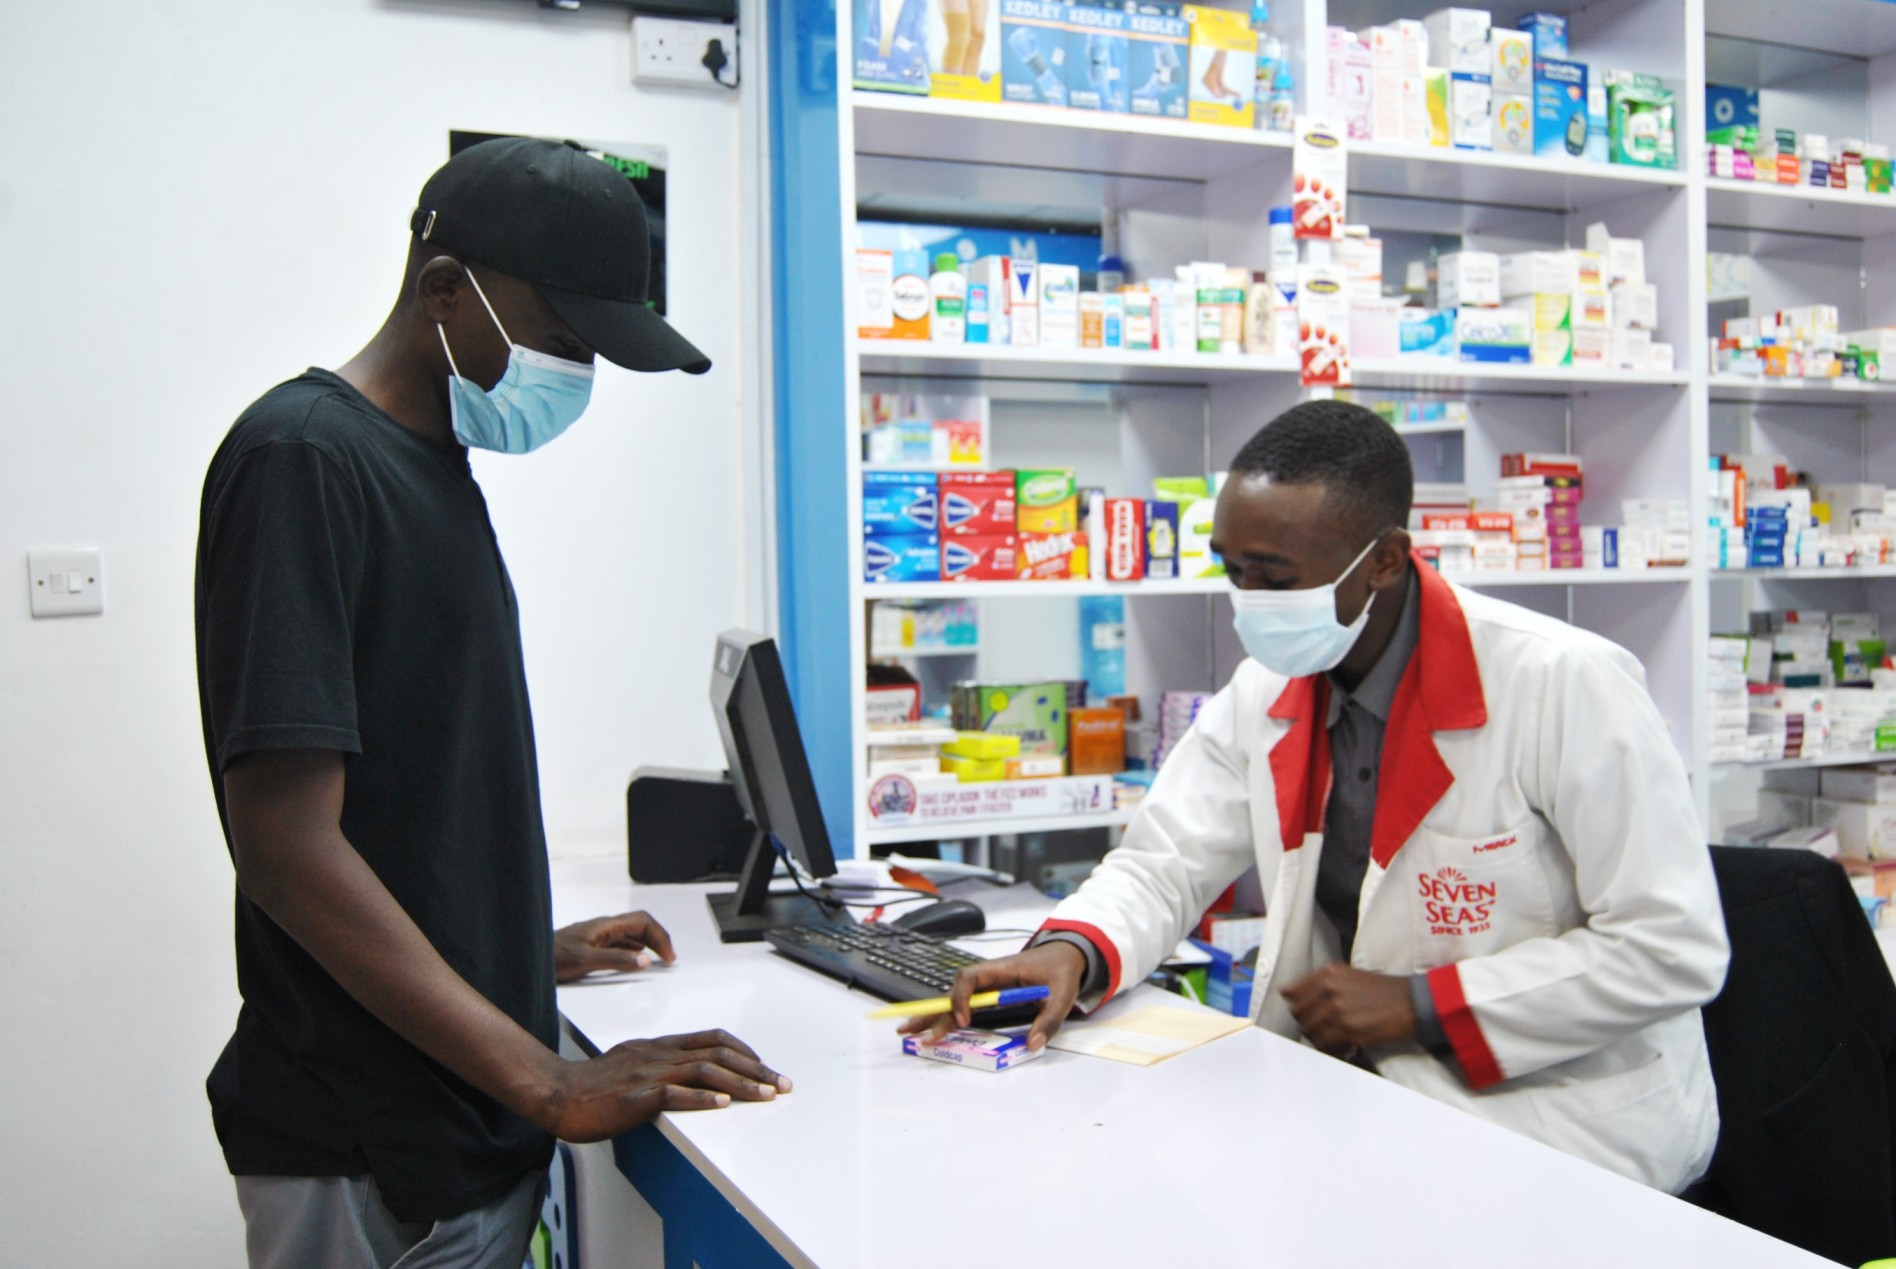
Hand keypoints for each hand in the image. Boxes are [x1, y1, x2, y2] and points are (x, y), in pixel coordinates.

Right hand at [543, 1029, 790, 1141]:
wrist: (556, 1092)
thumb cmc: (591, 1085)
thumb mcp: (632, 1064)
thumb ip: (660, 1065)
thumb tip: (688, 1077)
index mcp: (660, 1046)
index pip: (713, 1040)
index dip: (744, 1051)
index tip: (764, 1066)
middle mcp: (659, 1054)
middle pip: (718, 1054)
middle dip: (756, 1068)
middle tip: (781, 1083)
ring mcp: (648, 1074)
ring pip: (704, 1071)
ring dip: (740, 1084)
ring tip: (765, 1094)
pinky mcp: (636, 1096)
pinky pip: (674, 1094)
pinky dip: (701, 1099)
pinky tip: (722, 1105)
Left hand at [554, 912, 676, 983]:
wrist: (528, 957)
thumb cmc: (552, 957)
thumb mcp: (586, 961)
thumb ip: (616, 960)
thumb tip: (645, 961)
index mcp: (605, 926)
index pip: (642, 921)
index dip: (660, 936)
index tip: (668, 956)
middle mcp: (604, 927)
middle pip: (640, 925)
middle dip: (658, 938)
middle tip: (669, 958)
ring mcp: (598, 935)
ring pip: (631, 934)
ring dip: (648, 944)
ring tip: (658, 958)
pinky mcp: (592, 945)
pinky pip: (621, 943)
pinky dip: (635, 951)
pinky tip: (635, 960)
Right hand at [897, 941, 1085, 1051]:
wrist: (1064, 956)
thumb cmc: (1060, 971)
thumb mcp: (1062, 995)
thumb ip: (1048, 1020)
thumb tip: (1032, 1044)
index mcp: (1002, 970)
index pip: (970, 978)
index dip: (962, 998)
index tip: (964, 1020)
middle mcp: (988, 978)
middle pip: (953, 993)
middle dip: (932, 1012)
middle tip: (911, 1030)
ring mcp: (986, 988)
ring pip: (954, 1001)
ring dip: (933, 1017)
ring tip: (909, 1033)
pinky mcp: (989, 997)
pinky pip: (963, 1007)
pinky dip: (947, 1019)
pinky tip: (932, 1031)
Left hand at [1280, 964, 1416, 1055]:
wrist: (1411, 1002)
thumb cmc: (1382, 991)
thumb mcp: (1347, 976)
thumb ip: (1317, 983)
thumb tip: (1285, 991)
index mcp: (1328, 973)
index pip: (1293, 994)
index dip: (1299, 1007)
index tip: (1309, 1014)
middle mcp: (1329, 988)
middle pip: (1298, 1014)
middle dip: (1308, 1024)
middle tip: (1324, 1029)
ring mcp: (1337, 1009)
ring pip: (1309, 1031)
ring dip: (1319, 1038)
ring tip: (1335, 1038)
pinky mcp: (1348, 1029)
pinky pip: (1325, 1044)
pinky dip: (1331, 1048)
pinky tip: (1344, 1045)